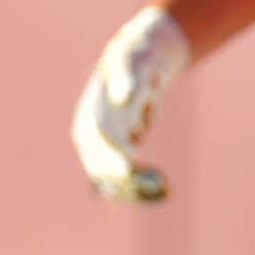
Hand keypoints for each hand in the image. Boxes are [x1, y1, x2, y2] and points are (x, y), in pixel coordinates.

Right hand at [70, 8, 191, 202]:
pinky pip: (126, 181)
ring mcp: (104, 149)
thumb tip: (124, 97)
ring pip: (114, 180)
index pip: (93, 140)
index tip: (126, 168)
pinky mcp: (120, 157)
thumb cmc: (133, 62)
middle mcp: (91, 137)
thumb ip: (127, 79)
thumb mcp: (131, 65)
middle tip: (154, 184)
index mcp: (89, 114)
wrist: (138, 67)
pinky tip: (164, 192)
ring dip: (136, 190)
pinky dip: (142, 190)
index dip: (107, 155)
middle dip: (124, 179)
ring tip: (165, 190)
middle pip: (100, 165)